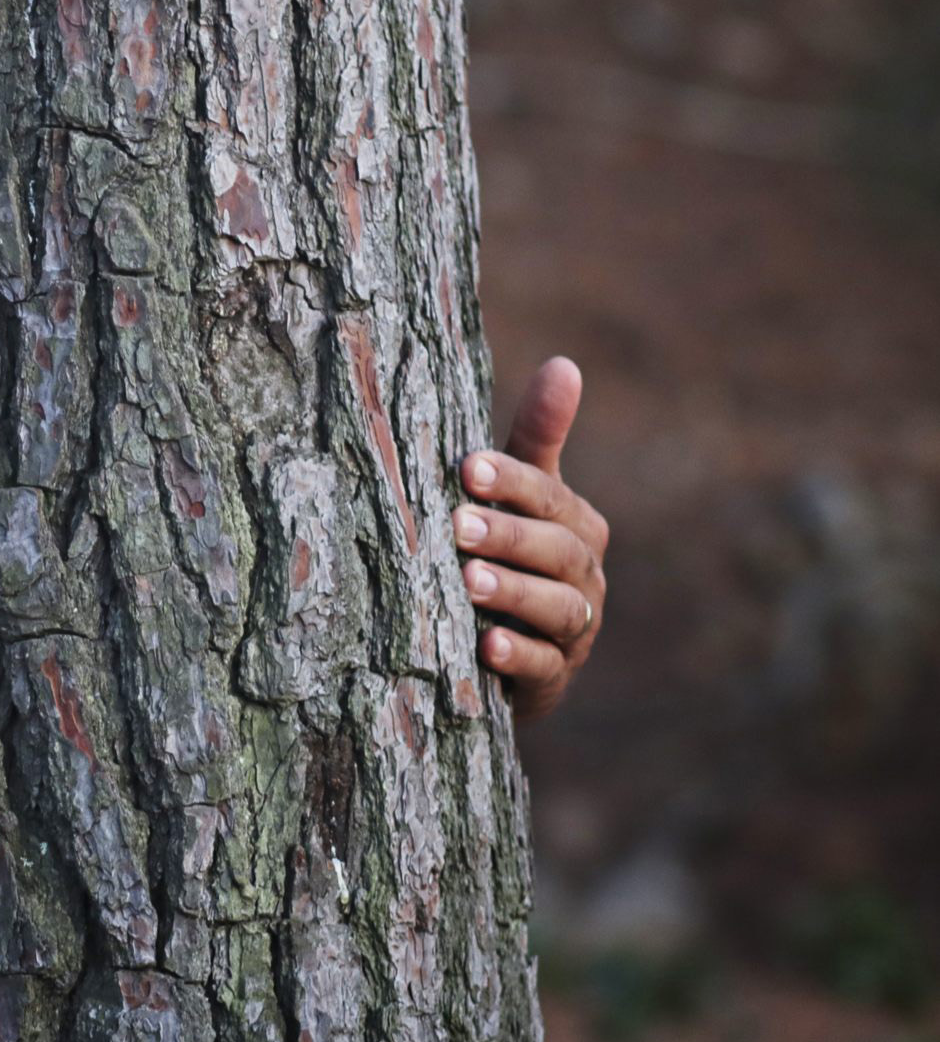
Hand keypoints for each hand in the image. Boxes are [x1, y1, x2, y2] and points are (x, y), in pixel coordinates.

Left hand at [458, 355, 610, 721]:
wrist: (504, 645)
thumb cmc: (506, 549)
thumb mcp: (519, 495)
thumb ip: (537, 438)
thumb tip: (566, 364)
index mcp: (576, 524)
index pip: (549, 495)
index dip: (512, 480)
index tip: (467, 466)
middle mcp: (584, 574)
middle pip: (555, 550)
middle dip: (508, 535)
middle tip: (458, 523)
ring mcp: (575, 630)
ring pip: (555, 609)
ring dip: (512, 593)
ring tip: (467, 580)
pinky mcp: (553, 678)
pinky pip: (543, 667)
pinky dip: (518, 657)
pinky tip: (486, 646)